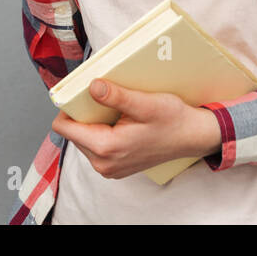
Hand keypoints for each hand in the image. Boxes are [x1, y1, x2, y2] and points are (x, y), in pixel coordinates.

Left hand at [51, 79, 222, 179]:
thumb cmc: (173, 121)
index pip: (65, 128)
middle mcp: (103, 164)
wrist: (192, 137)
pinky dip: (103, 133)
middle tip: (106, 101)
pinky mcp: (115, 167)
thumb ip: (116, 97)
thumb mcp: (145, 104)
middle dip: (85, 115)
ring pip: (84, 140)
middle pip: (74, 133)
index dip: (69, 108)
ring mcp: (109, 168)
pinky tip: (121, 123)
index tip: (81, 94)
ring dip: (94, 123)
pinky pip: (96, 147)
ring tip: (116, 112)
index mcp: (106, 148)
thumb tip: (92, 87)